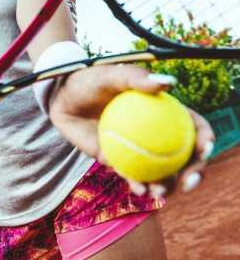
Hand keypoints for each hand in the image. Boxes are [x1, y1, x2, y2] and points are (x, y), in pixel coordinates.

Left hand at [49, 64, 214, 196]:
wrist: (62, 97)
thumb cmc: (90, 81)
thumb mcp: (112, 74)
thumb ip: (137, 78)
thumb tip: (169, 83)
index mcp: (161, 111)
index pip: (191, 126)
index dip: (204, 138)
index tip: (204, 147)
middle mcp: (153, 132)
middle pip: (182, 155)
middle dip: (193, 172)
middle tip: (189, 180)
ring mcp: (137, 148)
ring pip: (160, 171)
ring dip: (167, 186)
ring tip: (161, 191)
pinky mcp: (118, 160)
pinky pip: (132, 176)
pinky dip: (138, 184)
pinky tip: (140, 190)